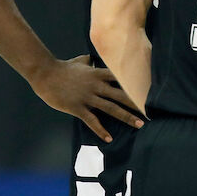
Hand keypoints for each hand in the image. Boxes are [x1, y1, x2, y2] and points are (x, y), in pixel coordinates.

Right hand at [30, 54, 144, 142]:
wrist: (45, 73)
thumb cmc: (63, 67)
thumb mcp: (80, 61)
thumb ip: (90, 61)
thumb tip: (92, 58)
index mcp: (99, 74)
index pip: (123, 78)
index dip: (137, 84)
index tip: (150, 90)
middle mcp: (97, 85)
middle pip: (122, 95)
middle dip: (137, 103)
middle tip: (151, 112)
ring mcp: (88, 97)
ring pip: (111, 108)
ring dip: (127, 117)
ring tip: (139, 124)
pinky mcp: (77, 107)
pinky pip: (92, 120)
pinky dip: (101, 130)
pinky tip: (109, 138)